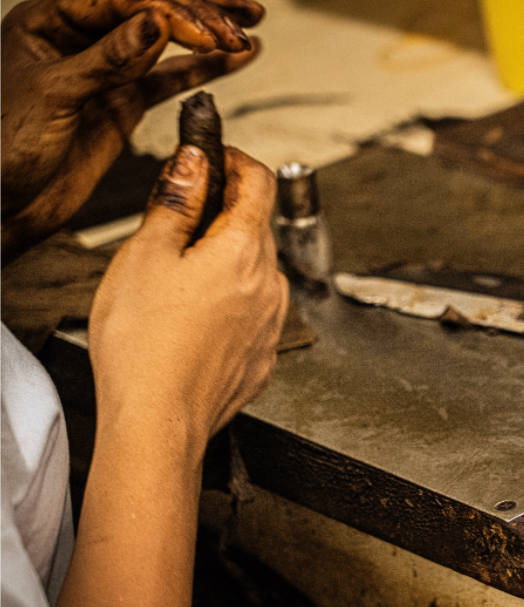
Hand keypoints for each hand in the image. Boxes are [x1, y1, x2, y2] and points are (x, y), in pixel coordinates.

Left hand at [0, 0, 263, 262]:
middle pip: (152, 12)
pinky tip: (231, 61)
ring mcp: (109, 71)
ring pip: (168, 44)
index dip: (168, 10)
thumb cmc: (3, 143)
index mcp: (52, 19)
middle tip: (243, 19)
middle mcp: (84, 38)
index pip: (122, 0)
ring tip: (249, 31)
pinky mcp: (124, 103)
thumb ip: (106, 60)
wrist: (5, 199)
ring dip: (210, 38)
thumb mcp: (54, 94)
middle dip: (201, 13)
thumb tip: (153, 23)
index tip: (202, 32)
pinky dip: (202, 73)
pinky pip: (170, 81)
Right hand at [89, 144, 288, 450]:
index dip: (235, 162)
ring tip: (180, 283)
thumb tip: (196, 162)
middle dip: (224, 215)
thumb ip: (177, 200)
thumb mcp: (146, 254)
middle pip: (258, 227)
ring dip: (228, 262)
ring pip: (257, 272)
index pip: (260, 181)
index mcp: (245, 251)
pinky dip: (232, 303)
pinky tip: (194, 321)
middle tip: (180, 224)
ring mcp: (272, 324)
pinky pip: (254, 312)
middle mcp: (270, 286)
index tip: (215, 160)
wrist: (159, 423)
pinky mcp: (263, 355)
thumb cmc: (146, 348)